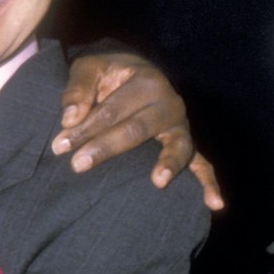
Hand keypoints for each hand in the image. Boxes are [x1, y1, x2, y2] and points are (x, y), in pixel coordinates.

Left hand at [53, 52, 222, 210]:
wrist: (135, 75)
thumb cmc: (108, 75)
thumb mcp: (90, 69)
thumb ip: (78, 89)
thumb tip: (69, 119)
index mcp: (147, 81)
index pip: (111, 110)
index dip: (84, 128)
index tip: (59, 146)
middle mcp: (170, 102)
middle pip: (138, 129)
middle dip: (106, 148)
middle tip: (78, 164)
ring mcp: (181, 125)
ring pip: (176, 146)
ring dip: (167, 165)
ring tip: (158, 182)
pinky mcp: (185, 143)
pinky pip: (201, 164)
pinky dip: (208, 183)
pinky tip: (214, 204)